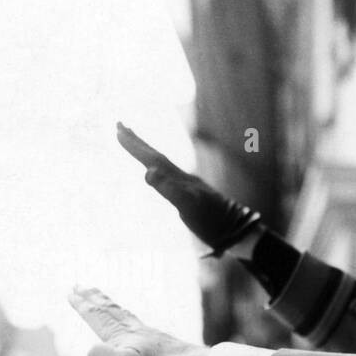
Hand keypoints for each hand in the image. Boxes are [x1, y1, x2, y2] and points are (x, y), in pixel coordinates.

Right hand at [68, 287, 207, 355]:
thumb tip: (85, 355)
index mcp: (121, 337)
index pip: (97, 317)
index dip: (82, 305)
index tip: (70, 292)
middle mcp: (133, 331)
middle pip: (108, 310)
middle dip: (92, 298)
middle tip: (80, 285)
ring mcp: (147, 334)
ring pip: (121, 313)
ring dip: (107, 303)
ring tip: (99, 295)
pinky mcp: (158, 341)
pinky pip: (135, 322)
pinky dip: (124, 315)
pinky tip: (129, 321)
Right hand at [116, 122, 260, 255]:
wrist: (237, 231)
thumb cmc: (212, 223)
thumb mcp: (189, 207)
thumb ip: (169, 189)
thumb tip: (148, 171)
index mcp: (179, 179)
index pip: (153, 158)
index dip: (135, 146)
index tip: (118, 129)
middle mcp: (183, 178)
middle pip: (157, 156)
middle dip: (137, 141)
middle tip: (119, 124)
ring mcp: (189, 186)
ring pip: (164, 164)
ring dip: (147, 152)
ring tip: (135, 142)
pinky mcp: (193, 195)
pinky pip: (171, 177)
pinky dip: (159, 169)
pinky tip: (159, 172)